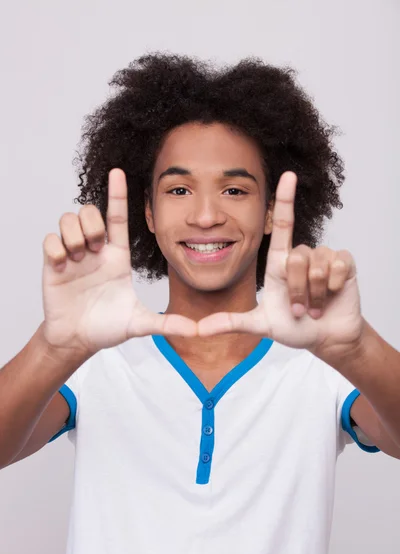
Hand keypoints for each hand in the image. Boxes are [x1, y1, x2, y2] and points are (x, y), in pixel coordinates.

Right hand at [42, 169, 196, 356]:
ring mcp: (72, 255)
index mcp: (117, 256)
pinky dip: (56, 250)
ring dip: (75, 236)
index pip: (117, 217)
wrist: (78, 340)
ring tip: (78, 258)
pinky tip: (62, 267)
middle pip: (90, 211)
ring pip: (69, 219)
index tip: (118, 172)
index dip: (118, 194)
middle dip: (93, 224)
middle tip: (96, 249)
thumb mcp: (139, 323)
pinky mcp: (52, 263)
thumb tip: (197, 331)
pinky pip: (50, 239)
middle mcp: (95, 250)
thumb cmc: (107, 327)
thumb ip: (166, 324)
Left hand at [197, 171, 364, 356]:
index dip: (285, 199)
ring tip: (314, 306)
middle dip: (296, 292)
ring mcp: (324, 258)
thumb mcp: (260, 324)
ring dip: (314, 295)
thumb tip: (197, 329)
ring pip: (315, 267)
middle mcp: (301, 255)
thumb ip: (230, 323)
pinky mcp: (344, 264)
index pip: (282, 224)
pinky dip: (332, 288)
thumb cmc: (294, 327)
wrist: (325, 338)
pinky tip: (332, 296)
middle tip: (298, 310)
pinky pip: (337, 267)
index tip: (288, 174)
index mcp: (280, 262)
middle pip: (295, 259)